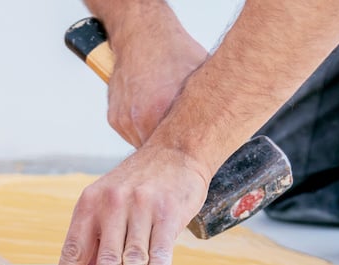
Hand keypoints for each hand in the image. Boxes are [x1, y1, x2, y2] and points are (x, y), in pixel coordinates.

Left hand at [43, 145, 209, 264]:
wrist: (174, 151)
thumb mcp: (108, 204)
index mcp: (90, 204)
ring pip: (134, 256)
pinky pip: (161, 251)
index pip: (74, 247)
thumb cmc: (138, 186)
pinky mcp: (168, 213)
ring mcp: (141, 207)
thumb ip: (95, 244)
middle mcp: (113, 203)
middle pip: (107, 254)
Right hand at [106, 26, 206, 146]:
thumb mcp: (201, 79)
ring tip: (166, 119)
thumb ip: (206, 108)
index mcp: (161, 110)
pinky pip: (132, 134)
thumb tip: (224, 126)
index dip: (187, 154)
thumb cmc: (173, 53)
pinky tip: (151, 112)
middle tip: (184, 141)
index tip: (194, 152)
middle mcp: (139, 118)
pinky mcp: (115, 118)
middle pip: (159, 152)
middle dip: (172, 149)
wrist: (141, 37)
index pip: (176, 152)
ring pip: (144, 145)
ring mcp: (125, 119)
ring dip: (155, 138)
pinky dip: (142, 129)